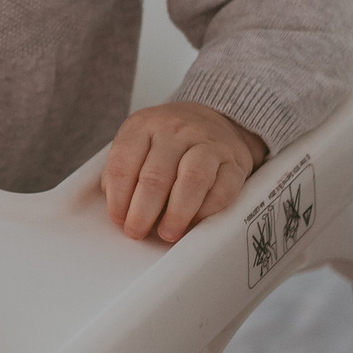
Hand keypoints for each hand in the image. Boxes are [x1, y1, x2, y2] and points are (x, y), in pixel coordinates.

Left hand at [102, 101, 267, 242]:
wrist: (215, 119)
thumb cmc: (167, 141)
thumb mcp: (137, 142)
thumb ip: (122, 172)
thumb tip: (119, 210)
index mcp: (143, 126)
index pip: (123, 163)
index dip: (118, 197)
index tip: (118, 219)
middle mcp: (175, 131)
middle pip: (155, 175)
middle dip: (143, 211)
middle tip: (137, 232)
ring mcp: (208, 144)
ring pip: (192, 180)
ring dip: (177, 213)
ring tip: (167, 233)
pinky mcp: (234, 162)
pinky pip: (222, 189)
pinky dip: (206, 211)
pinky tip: (194, 222)